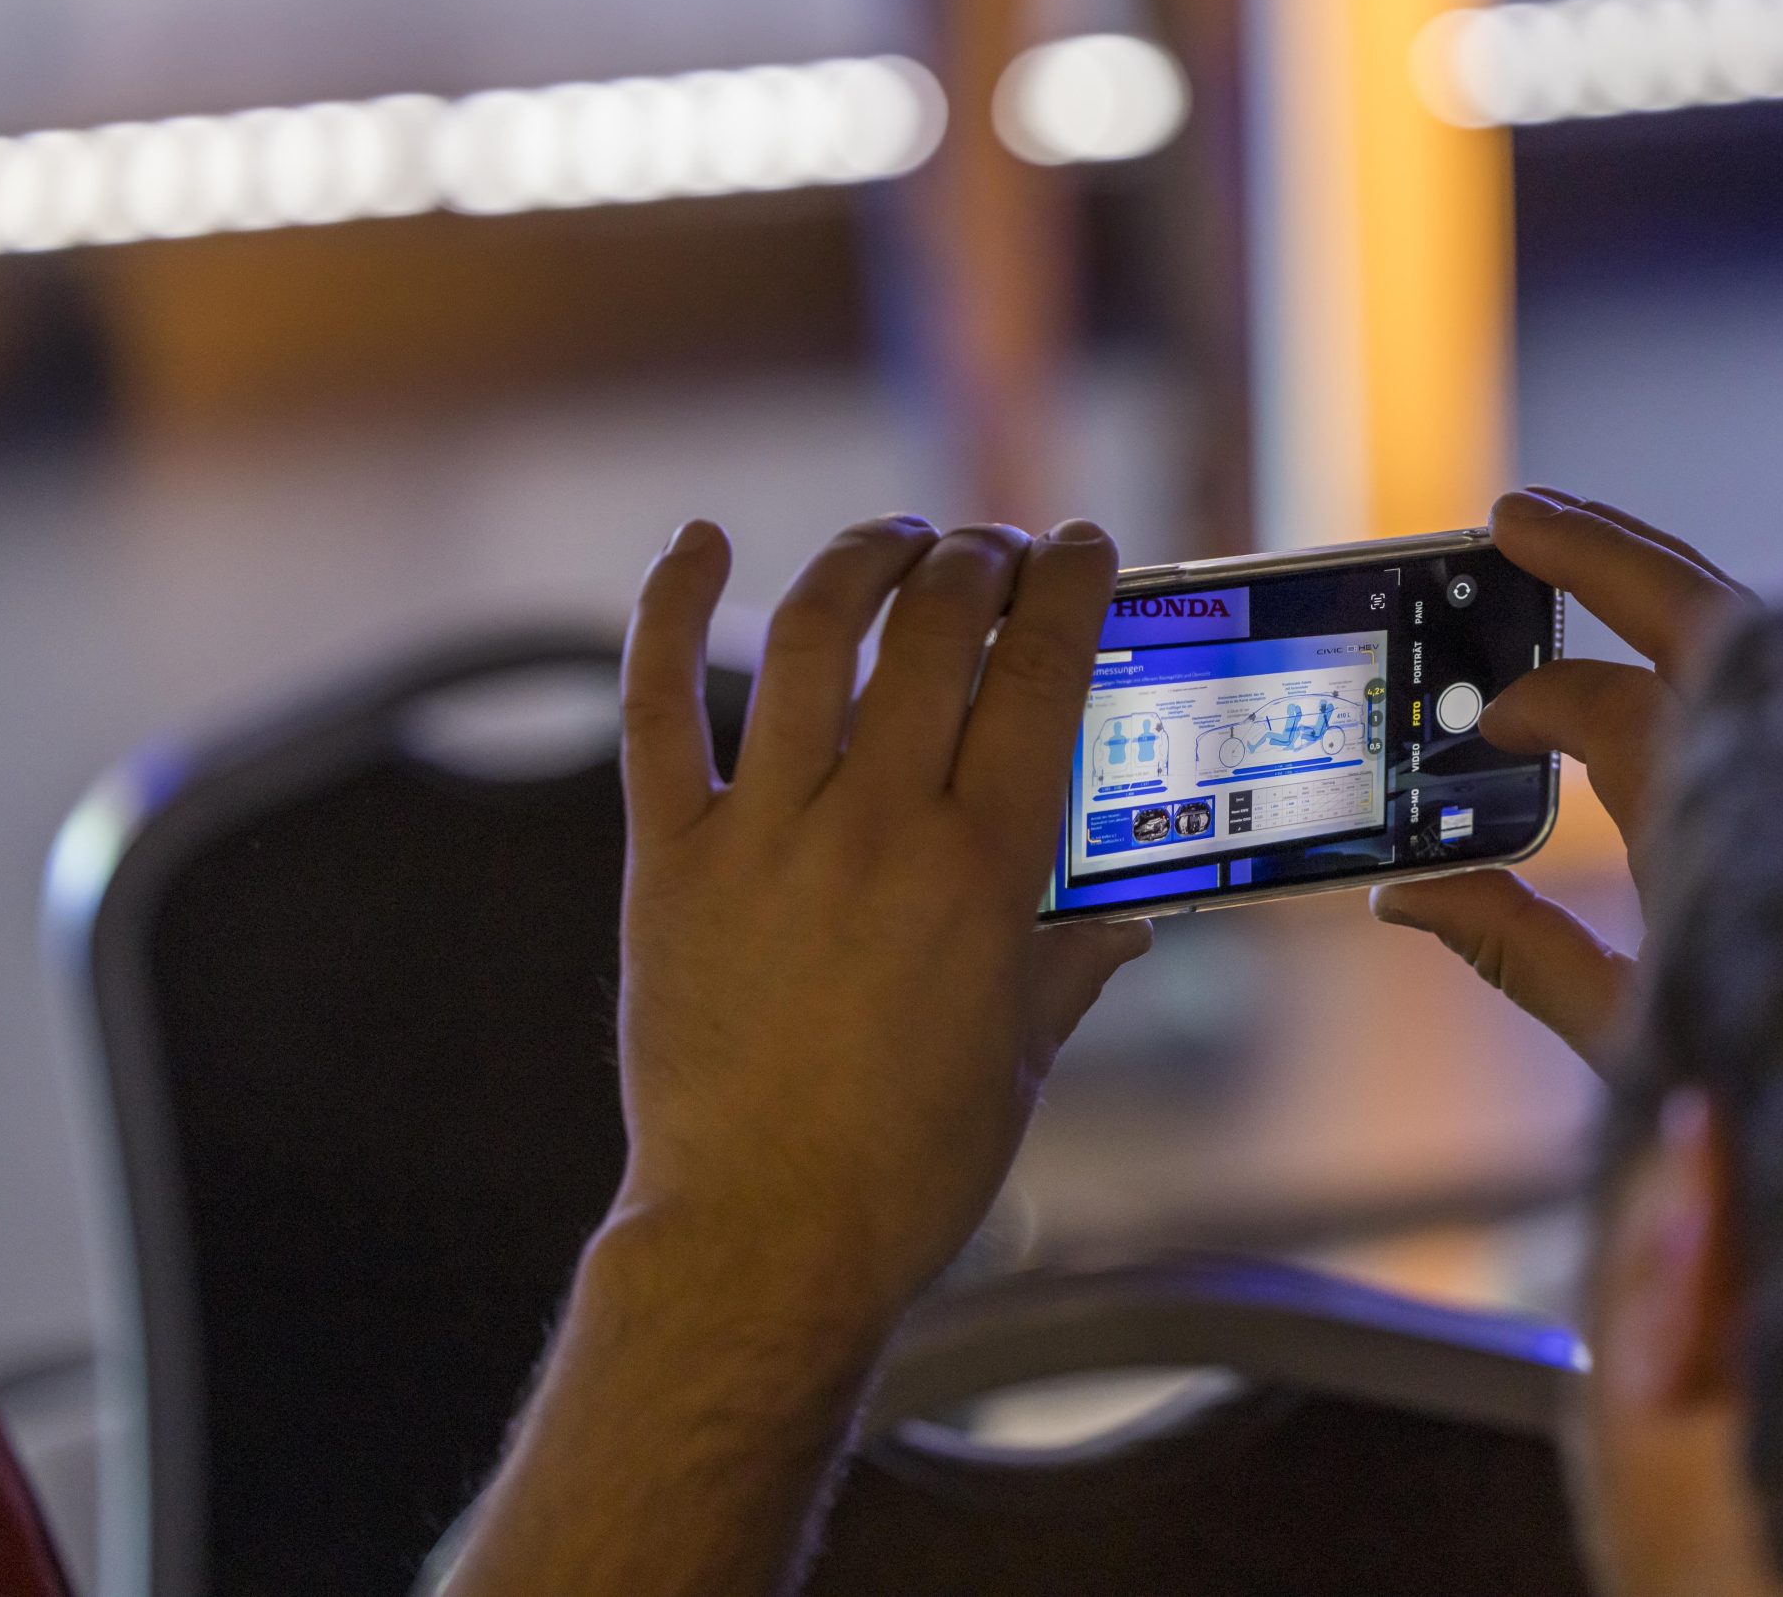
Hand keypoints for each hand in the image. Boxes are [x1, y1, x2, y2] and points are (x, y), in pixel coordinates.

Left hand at [613, 514, 1150, 1319]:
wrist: (764, 1241)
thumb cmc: (908, 1169)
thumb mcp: (1023, 1059)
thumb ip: (1071, 967)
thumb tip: (1126, 925)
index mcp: (982, 871)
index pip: (1040, 676)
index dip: (1066, 587)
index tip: (1078, 547)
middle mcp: (876, 828)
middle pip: (935, 633)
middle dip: (975, 562)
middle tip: (991, 549)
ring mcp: (763, 835)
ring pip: (809, 639)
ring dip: (859, 564)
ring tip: (892, 545)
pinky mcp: (670, 860)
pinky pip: (656, 706)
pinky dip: (667, 611)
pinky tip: (696, 542)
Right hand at [1370, 488, 1753, 1063]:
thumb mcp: (1635, 1036)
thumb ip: (1522, 953)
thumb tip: (1404, 895)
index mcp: (1726, 832)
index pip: (1610, 712)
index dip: (1532, 706)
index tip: (1482, 731)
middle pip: (1696, 612)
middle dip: (1599, 553)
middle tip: (1510, 515)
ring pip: (1752, 622)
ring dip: (1659, 571)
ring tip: (1573, 530)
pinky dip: (1715, 624)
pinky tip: (1668, 618)